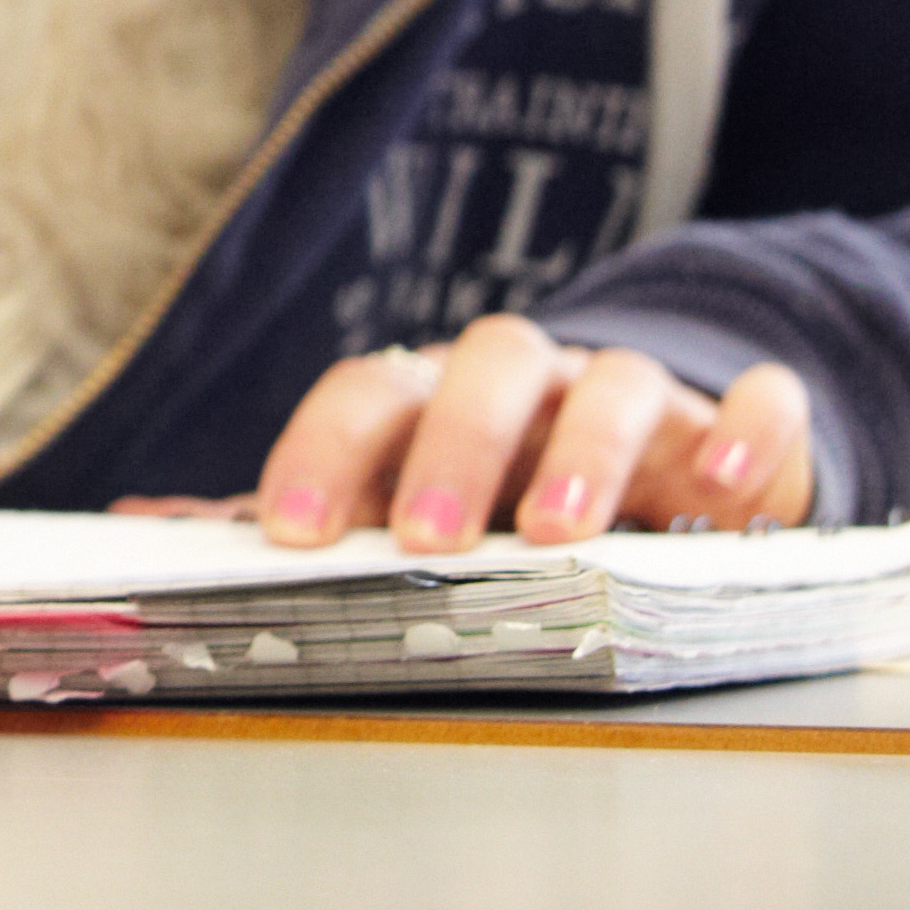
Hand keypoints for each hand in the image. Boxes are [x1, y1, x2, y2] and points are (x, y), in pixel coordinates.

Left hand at [252, 314, 816, 551]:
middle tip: (429, 540)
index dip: (322, 451)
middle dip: (454, 447)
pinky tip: (724, 490)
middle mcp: (533, 380)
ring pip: (612, 382)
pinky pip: (757, 402)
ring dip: (585, 451)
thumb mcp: (408, 504)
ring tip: (563, 534)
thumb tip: (151, 533)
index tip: (288, 532)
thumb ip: (302, 516)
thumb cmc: (506, 491)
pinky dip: (744, 433)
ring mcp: (637, 392)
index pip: (368, 391)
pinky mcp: (731, 423)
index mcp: (438, 391)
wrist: (657, 458)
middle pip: (487, 368)